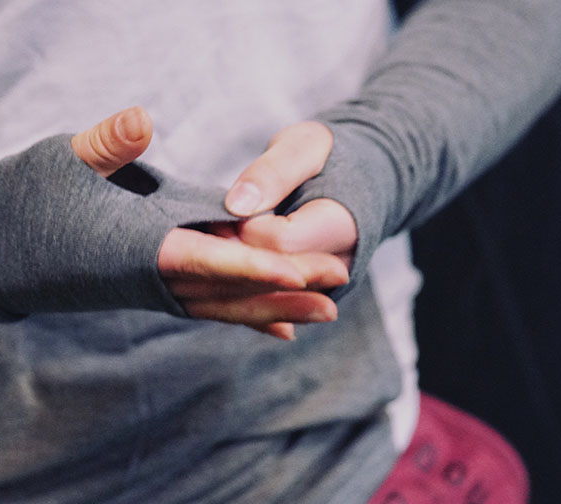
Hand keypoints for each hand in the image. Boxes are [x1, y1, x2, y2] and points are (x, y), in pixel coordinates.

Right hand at [71, 108, 347, 339]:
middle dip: (284, 287)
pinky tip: (280, 327)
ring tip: (326, 310)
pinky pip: (207, 307)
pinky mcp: (152, 289)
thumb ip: (106, 144)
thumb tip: (143, 118)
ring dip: (274, 307)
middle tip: (342, 279)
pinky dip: (245, 314)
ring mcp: (151, 289)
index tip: (299, 270)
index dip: (253, 266)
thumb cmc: (21, 200)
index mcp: (132, 248)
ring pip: (222, 306)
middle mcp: (149, 278)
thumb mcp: (59, 160)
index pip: (203, 260)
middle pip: (227, 290)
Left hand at [219, 121, 359, 336]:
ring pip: (266, 294)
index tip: (215, 214)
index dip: (242, 229)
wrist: (359, 180)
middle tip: (201, 235)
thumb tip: (238, 204)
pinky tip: (212, 278)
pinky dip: (239, 291)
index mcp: (340, 224)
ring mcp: (323, 285)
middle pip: (271, 274)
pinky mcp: (306, 293)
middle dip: (231, 256)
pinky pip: (268, 301)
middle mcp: (336, 264)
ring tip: (205, 252)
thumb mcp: (305, 146)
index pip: (278, 241)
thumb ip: (274, 172)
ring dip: (230, 277)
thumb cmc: (327, 157)